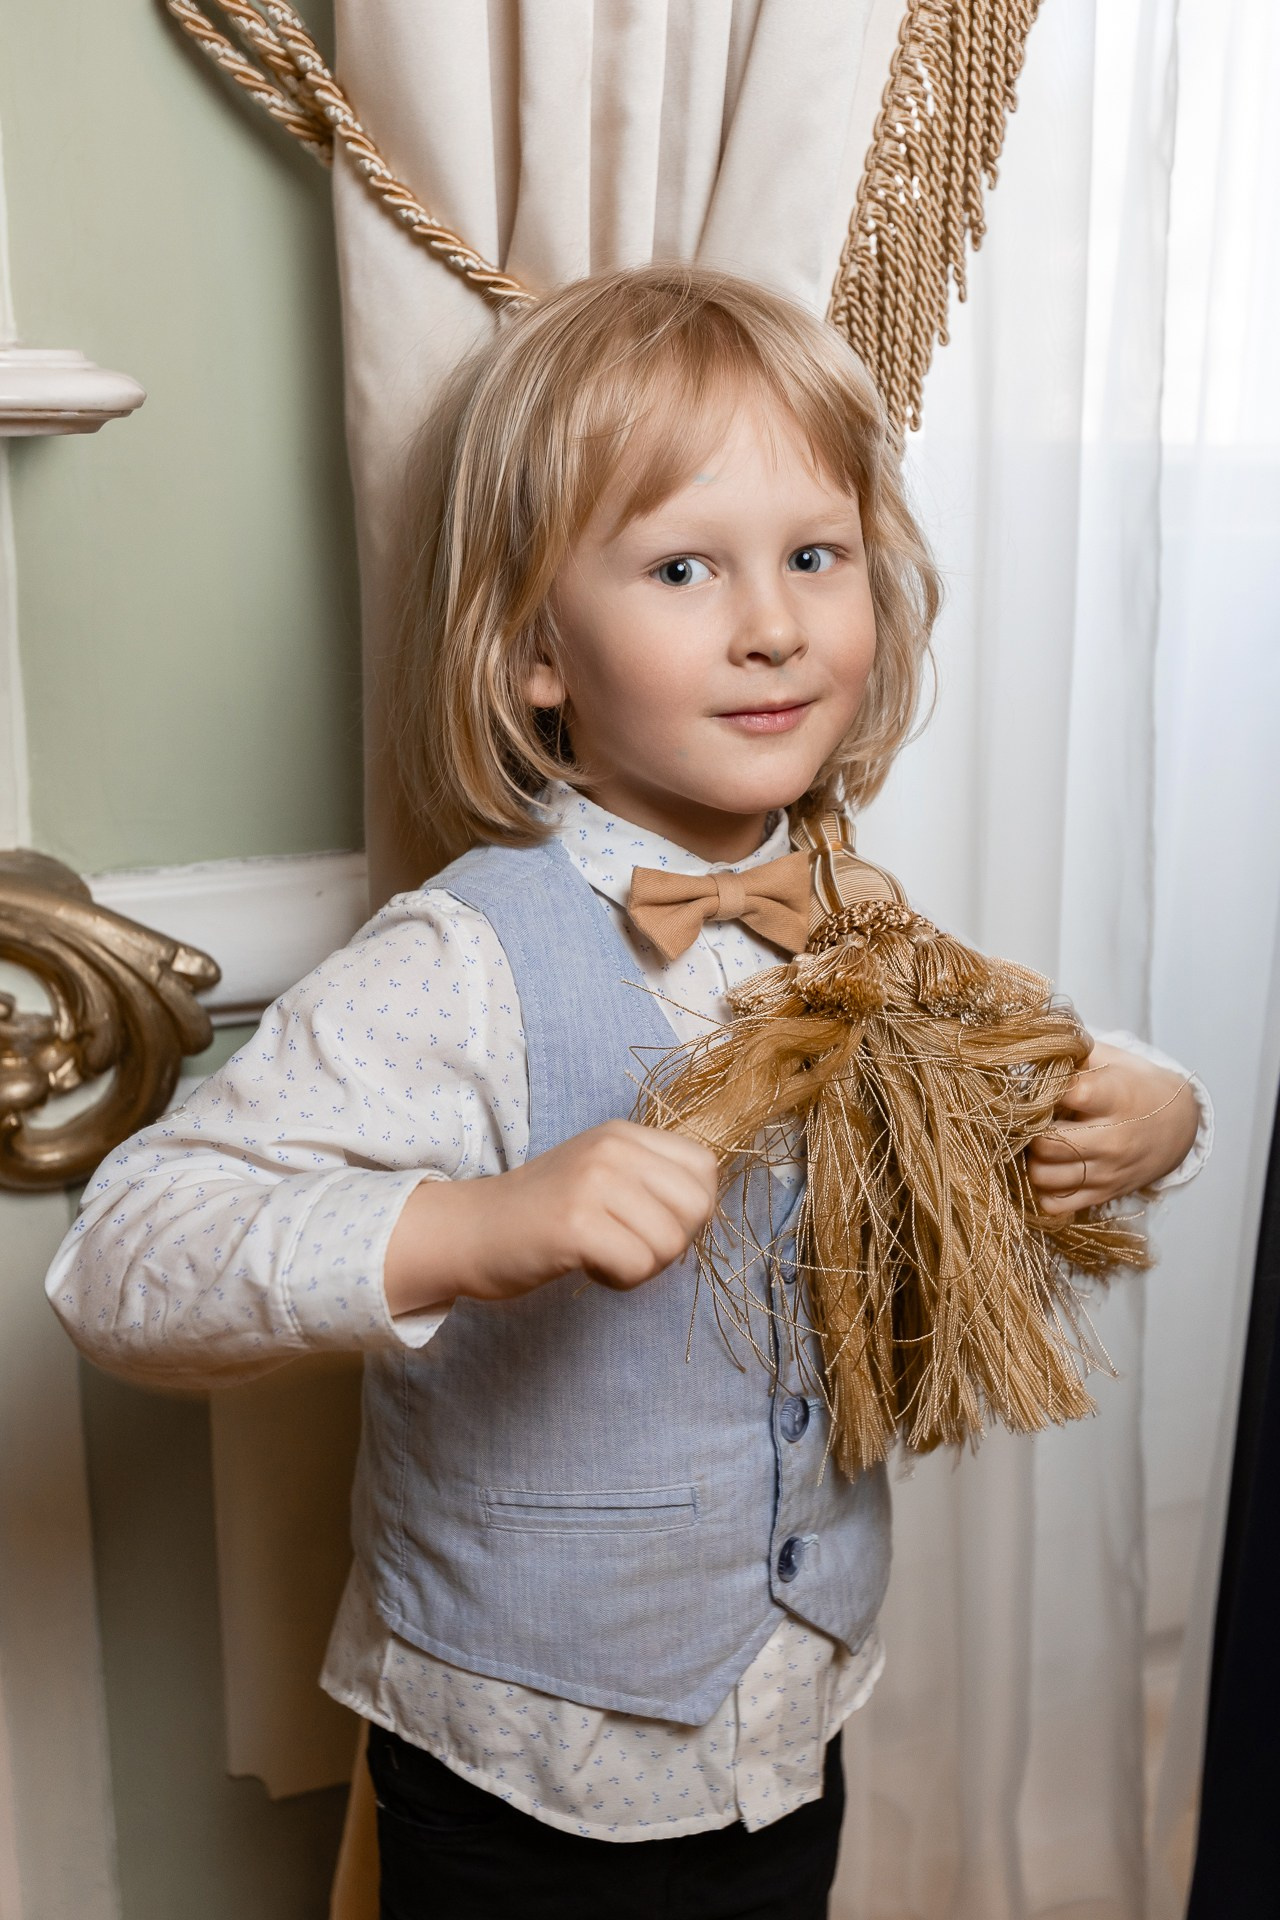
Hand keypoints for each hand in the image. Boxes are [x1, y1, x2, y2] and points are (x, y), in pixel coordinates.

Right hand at [384, 1120, 718, 1315]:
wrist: (469, 1230)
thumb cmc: (540, 1214)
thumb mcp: (599, 1174)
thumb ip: (649, 1180)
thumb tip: (705, 1209)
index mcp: (623, 1134)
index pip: (705, 1169)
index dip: (688, 1210)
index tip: (647, 1223)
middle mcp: (612, 1149)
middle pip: (697, 1208)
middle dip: (669, 1243)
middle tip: (625, 1246)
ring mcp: (593, 1183)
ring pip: (670, 1243)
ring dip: (640, 1266)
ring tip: (600, 1254)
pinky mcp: (576, 1223)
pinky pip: (638, 1266)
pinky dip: (619, 1280)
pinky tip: (586, 1266)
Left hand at [1027, 1040, 1198, 1216]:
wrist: (1178, 1126)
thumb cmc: (1135, 1085)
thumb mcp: (1113, 1058)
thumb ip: (1073, 1051)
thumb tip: (1031, 1045)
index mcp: (1116, 1098)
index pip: (1069, 1094)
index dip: (1045, 1088)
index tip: (1041, 1085)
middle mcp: (1113, 1139)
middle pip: (1046, 1142)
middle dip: (1029, 1128)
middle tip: (1030, 1118)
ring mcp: (1107, 1172)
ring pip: (1044, 1176)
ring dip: (1031, 1159)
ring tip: (1038, 1143)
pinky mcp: (1103, 1194)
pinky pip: (1055, 1204)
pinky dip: (1043, 1189)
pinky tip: (1049, 1168)